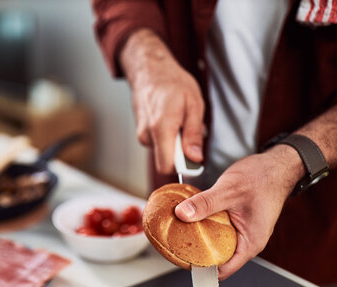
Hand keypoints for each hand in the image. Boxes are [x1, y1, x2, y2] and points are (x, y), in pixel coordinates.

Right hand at [120, 29, 204, 173]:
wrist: (149, 70)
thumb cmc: (172, 82)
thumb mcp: (194, 104)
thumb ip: (194, 134)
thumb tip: (195, 157)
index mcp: (161, 128)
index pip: (167, 166)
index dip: (182, 167)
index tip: (194, 159)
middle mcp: (147, 134)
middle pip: (166, 160)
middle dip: (181, 152)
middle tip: (188, 130)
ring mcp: (142, 133)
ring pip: (163, 151)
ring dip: (175, 142)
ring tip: (179, 120)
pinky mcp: (141, 132)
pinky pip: (158, 143)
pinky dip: (167, 136)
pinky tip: (170, 119)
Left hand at [174, 145, 304, 279]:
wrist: (275, 165)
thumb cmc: (262, 178)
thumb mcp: (228, 190)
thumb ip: (205, 203)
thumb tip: (182, 214)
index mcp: (250, 243)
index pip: (222, 270)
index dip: (201, 268)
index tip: (182, 260)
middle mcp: (247, 242)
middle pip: (217, 258)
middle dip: (196, 252)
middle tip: (175, 244)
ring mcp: (242, 232)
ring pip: (216, 243)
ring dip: (200, 237)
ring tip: (179, 232)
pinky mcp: (237, 222)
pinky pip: (218, 231)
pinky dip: (205, 226)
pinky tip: (192, 219)